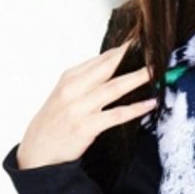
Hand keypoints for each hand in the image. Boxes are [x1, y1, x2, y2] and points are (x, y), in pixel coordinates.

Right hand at [16, 41, 156, 169]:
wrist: (37, 151)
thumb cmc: (56, 121)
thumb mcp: (66, 94)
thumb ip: (88, 79)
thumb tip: (116, 65)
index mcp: (70, 77)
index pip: (102, 59)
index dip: (124, 50)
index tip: (144, 42)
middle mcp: (73, 89)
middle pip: (108, 67)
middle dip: (132, 57)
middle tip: (153, 49)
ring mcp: (79, 107)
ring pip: (114, 88)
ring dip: (138, 78)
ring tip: (156, 72)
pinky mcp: (87, 126)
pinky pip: (117, 115)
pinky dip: (136, 108)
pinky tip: (150, 103)